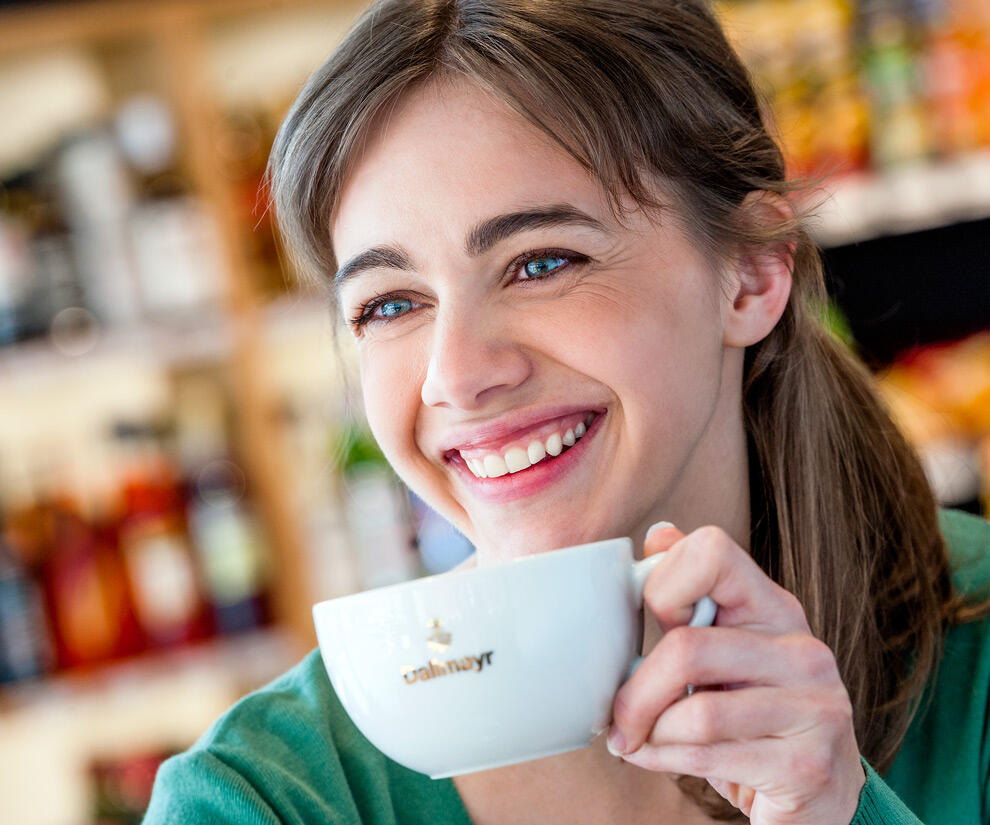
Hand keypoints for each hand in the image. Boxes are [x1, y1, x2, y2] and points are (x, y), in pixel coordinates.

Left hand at [606, 523, 865, 824]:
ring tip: (638, 740)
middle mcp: (804, 651)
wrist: (819, 801)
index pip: (712, 553)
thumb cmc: (753, 719)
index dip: (664, 581)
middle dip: (636, 692)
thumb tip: (658, 535)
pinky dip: (664, 761)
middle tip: (617, 718)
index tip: (652, 621)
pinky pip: (707, 756)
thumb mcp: (725, 650)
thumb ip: (692, 595)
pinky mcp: (807, 765)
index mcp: (775, 610)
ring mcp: (814, 708)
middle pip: (688, 647)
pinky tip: (656, 758)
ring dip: (650, 733)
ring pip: (695, 712)